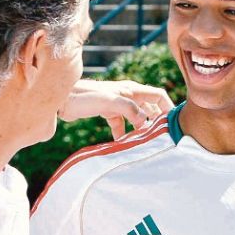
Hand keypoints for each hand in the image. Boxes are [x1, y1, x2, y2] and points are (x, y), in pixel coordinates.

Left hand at [58, 79, 174, 138]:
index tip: (172, 124)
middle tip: (160, 136)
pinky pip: (121, 124)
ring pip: (136, 117)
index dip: (168, 107)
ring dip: (140, 129)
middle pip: (150, 107)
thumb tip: (145, 122)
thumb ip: (130, 110)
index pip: (158, 95)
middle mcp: (127, 95)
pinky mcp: (107, 112)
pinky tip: (122, 144)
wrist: (62, 100)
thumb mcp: (110, 102)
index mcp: (131, 90)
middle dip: (156, 121)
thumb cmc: (85, 97)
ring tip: (143, 142)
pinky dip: (124, 133)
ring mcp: (117, 104)